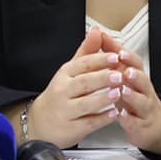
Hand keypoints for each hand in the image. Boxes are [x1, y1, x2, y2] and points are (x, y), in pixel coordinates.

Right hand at [24, 26, 123, 147]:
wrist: (41, 122)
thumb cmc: (61, 94)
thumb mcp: (70, 71)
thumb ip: (86, 52)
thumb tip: (97, 31)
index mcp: (64, 75)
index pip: (81, 64)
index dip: (99, 60)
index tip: (115, 56)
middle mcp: (62, 91)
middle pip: (83, 83)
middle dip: (102, 79)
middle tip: (119, 74)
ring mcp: (66, 110)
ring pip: (85, 104)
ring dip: (102, 98)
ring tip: (118, 93)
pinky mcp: (72, 128)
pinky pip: (88, 123)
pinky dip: (101, 119)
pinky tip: (113, 114)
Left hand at [114, 55, 160, 153]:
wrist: (152, 125)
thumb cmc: (133, 95)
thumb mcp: (122, 74)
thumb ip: (110, 54)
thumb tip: (98, 32)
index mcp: (137, 76)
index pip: (136, 64)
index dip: (128, 57)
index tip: (119, 51)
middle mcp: (143, 91)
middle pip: (143, 81)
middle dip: (135, 75)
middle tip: (126, 71)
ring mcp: (143, 108)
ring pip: (141, 101)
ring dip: (133, 96)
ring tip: (123, 91)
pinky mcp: (140, 125)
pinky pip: (136, 122)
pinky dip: (129, 118)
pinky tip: (121, 115)